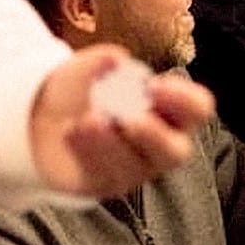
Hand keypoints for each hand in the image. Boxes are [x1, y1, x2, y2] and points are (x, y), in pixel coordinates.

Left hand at [28, 46, 214, 197]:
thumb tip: (115, 60)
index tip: (154, 86)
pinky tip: (72, 132)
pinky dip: (89, 151)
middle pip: (177, 152)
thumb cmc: (84, 90)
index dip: (183, 99)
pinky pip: (105, 176)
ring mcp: (137, 169)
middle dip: (154, 136)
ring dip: (110, 142)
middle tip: (130, 120)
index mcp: (171, 109)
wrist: (47, 119)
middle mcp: (162, 143)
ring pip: (135, 166)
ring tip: (87, 119)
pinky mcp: (108, 184)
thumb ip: (101, 60)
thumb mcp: (87, 67)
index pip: (198, 108)